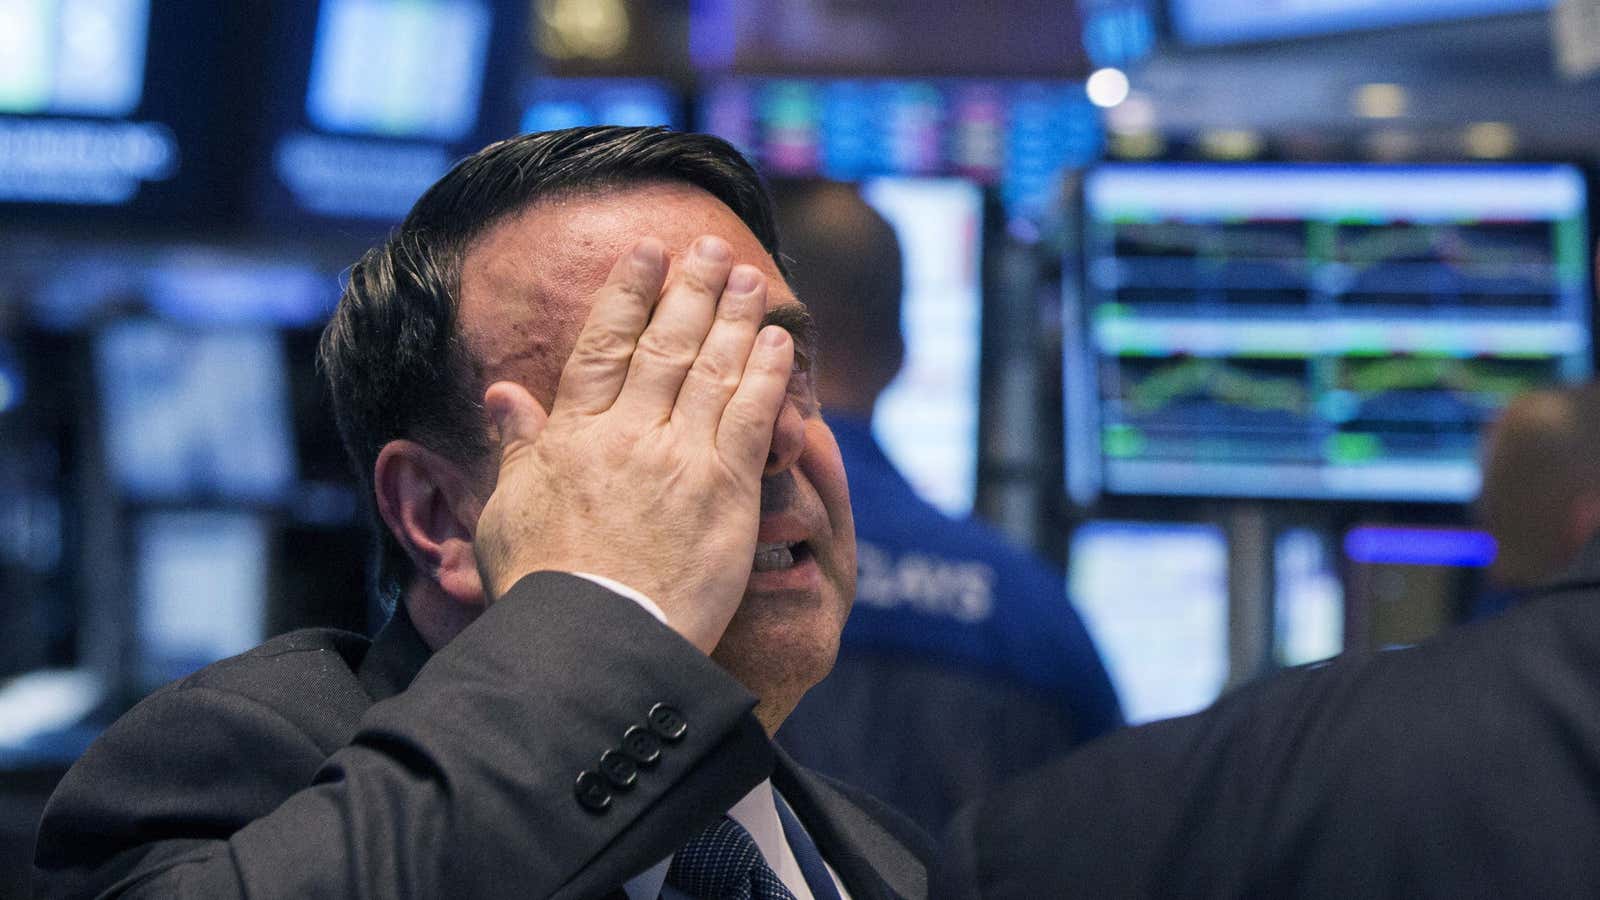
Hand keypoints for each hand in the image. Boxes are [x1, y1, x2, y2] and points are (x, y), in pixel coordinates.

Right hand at [473, 236, 793, 653]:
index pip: (603, 347)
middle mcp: (628, 434)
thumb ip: (516, 448)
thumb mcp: (507, 513)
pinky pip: (750, 417)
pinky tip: (777, 341)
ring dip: (732, 316)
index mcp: (573, 437)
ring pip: (711, 369)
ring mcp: (680, 458)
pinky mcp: (725, 491)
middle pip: (664, 345)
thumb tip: (503, 395)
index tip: (643, 255)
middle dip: (688, 289)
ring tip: (747, 276)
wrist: (592, 642)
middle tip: (707, 246)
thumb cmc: (544, 587)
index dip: (626, 296)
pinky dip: (765, 375)